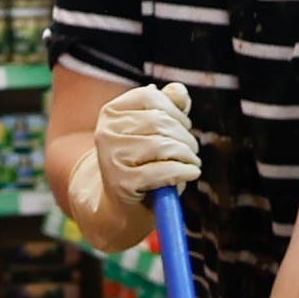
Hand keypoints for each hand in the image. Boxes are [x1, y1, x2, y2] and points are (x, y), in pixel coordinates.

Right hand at [90, 77, 200, 196]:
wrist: (120, 206)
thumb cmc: (141, 164)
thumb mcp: (153, 132)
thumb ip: (167, 107)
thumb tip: (179, 91)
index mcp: (111, 113)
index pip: (150, 97)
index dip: (175, 110)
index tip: (184, 125)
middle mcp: (106, 132)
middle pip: (159, 121)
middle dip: (184, 136)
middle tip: (192, 149)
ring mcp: (111, 157)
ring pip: (162, 145)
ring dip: (187, 154)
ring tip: (192, 162)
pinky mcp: (121, 182)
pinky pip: (162, 170)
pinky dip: (184, 171)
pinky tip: (191, 173)